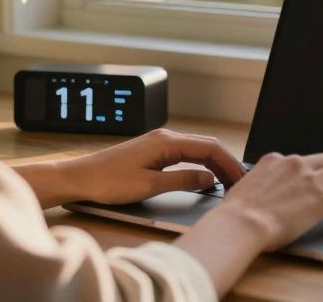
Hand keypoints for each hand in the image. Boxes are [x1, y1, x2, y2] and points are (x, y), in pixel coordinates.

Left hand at [65, 128, 247, 204]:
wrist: (80, 178)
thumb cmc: (109, 182)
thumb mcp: (149, 185)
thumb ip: (182, 181)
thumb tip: (209, 179)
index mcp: (167, 142)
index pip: (210, 148)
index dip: (229, 164)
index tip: (241, 180)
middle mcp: (165, 137)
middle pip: (207, 146)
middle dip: (227, 163)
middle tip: (241, 183)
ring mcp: (159, 143)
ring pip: (197, 149)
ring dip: (215, 163)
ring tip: (228, 181)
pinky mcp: (153, 151)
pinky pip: (185, 154)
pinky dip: (201, 163)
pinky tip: (205, 176)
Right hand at [174, 152, 322, 295]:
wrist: (241, 224)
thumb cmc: (236, 215)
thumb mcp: (245, 188)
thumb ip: (260, 185)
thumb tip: (262, 196)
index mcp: (275, 160)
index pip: (301, 160)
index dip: (311, 172)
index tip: (315, 182)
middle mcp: (295, 164)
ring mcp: (310, 179)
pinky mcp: (322, 198)